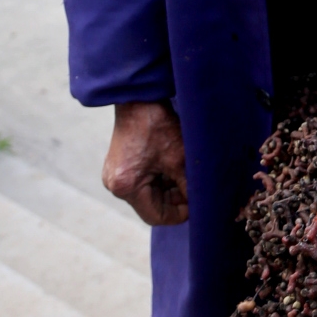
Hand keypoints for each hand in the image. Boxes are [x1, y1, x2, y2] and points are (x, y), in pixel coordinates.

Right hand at [102, 100, 188, 225]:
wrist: (139, 99)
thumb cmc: (157, 126)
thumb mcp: (179, 160)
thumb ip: (189, 187)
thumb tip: (201, 204)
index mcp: (126, 187)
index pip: (156, 216)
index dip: (179, 214)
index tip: (196, 205)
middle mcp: (115, 185)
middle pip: (152, 205)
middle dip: (175, 199)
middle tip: (195, 189)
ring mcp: (115, 176)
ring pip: (149, 193)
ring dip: (169, 188)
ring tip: (186, 174)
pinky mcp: (119, 166)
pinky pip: (143, 181)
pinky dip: (160, 178)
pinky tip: (174, 167)